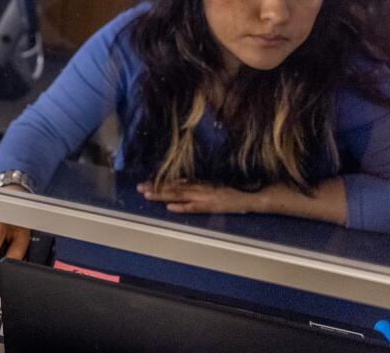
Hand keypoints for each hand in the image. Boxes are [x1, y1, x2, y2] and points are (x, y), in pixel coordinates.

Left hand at [137, 180, 262, 214]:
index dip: (160, 182)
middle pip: (173, 187)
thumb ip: (195, 184)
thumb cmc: (230, 190)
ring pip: (180, 195)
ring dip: (163, 196)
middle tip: (140, 188)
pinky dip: (182, 207)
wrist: (249, 196)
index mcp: (198, 182)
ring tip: (148, 195)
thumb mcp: (210, 184)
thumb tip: (178, 182)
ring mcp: (204, 197)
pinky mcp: (211, 206)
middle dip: (156, 188)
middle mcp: (199, 188)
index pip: (175, 182)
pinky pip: (194, 207)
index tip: (146, 182)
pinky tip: (171, 207)